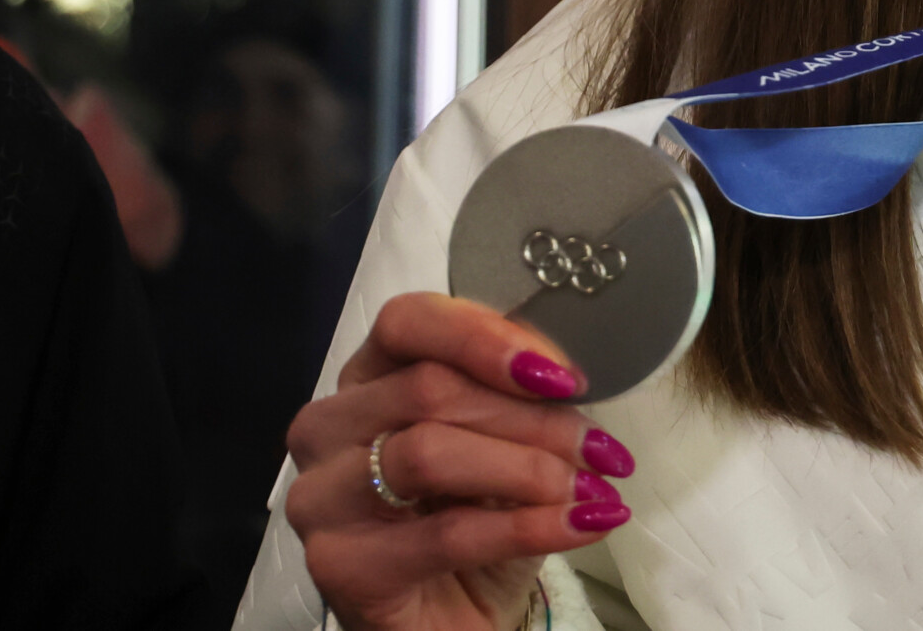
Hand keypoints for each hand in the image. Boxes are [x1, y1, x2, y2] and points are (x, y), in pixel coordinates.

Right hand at [284, 292, 638, 630]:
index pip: (408, 321)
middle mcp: (328, 427)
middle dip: (532, 418)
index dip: (487, 338)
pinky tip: (584, 523)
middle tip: (601, 450)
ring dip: (530, 469)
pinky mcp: (338, 565)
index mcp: (368, 376)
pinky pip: (447, 533)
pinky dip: (531, 525)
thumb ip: (518, 395)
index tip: (563, 376)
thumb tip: (568, 377)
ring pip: (429, 453)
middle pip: (429, 389)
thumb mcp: (504, 440)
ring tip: (593, 489)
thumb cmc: (476, 516)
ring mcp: (322, 498)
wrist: (453, 616)